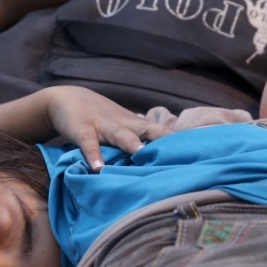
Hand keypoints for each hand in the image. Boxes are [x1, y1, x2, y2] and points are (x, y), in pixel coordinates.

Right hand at [44, 87, 171, 170]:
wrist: (67, 98)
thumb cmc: (100, 117)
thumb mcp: (121, 124)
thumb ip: (139, 138)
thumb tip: (163, 157)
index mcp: (134, 123)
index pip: (160, 130)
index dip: (177, 138)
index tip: (199, 148)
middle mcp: (122, 123)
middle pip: (146, 129)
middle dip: (162, 138)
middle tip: (180, 151)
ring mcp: (102, 125)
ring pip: (120, 134)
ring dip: (131, 143)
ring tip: (141, 154)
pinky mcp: (82, 130)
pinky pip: (89, 144)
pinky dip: (93, 156)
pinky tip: (97, 169)